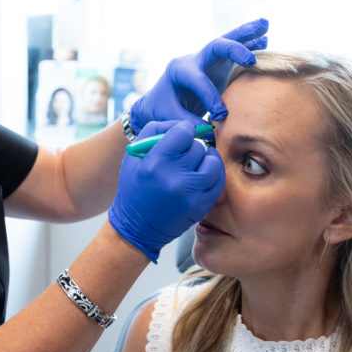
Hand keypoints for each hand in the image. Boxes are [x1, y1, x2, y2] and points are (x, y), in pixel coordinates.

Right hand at [108, 121, 224, 260]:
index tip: (182, 135)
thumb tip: (182, 124)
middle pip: (198, 147)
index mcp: (155, 163)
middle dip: (191, 148)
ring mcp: (191, 194)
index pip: (183, 132)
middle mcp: (174, 178)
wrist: (137, 227)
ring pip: (213, 162)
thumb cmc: (134, 188)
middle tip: (184, 154)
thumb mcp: (134, 156)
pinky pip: (218, 181)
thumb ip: (155, 132)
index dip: (184, 131)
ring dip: (207, 159)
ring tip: (198, 162)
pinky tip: (204, 173)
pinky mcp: (201, 205)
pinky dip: (213, 174)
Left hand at [129, 18, 268, 132]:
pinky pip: (235, 52)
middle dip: (234, 50)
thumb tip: (211, 130)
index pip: (199, 79)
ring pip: (228, 42)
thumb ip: (189, 123)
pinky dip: (249, 44)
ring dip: (247, 34)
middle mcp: (194, 59)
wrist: (158, 102)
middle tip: (250, 60)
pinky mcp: (217, 65)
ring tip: (265, 24)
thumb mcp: (170, 117)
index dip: (211, 97)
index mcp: (179, 70)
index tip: (220, 115)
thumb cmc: (162, 109)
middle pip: (215, 46)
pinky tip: (265, 39)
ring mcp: (207, 60)